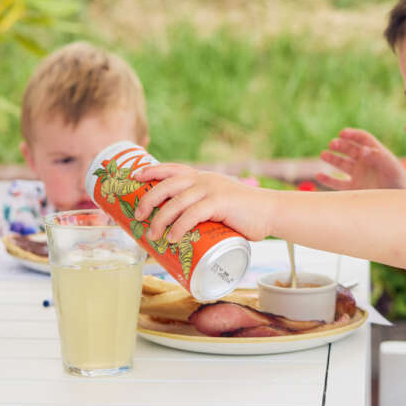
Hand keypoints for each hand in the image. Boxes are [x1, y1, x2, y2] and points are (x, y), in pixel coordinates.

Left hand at [133, 164, 273, 242]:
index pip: (172, 169)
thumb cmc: (242, 214)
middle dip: (148, 199)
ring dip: (160, 219)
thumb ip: (203, 209)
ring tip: (152, 235)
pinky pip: (193, 214)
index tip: (134, 177)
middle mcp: (204, 179)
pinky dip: (180, 226)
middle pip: (167, 184)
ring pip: (176, 202)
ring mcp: (212, 190)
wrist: (271, 212)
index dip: (151, 171)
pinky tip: (173, 237)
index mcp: (202, 177)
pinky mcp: (220, 203)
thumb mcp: (219, 203)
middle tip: (138, 216)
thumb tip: (180, 229)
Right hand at [317, 128, 405, 190]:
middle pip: (350, 149)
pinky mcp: (354, 189)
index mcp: (376, 154)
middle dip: (341, 145)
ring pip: (342, 164)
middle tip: (332, 144)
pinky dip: (328, 179)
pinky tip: (319, 175)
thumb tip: (361, 149)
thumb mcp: (391, 168)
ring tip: (323, 154)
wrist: (399, 205)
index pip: (363, 139)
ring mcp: (359, 175)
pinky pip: (338, 183)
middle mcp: (366, 163)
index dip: (352, 134)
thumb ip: (377, 157)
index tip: (342, 133)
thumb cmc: (399, 184)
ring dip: (332, 158)